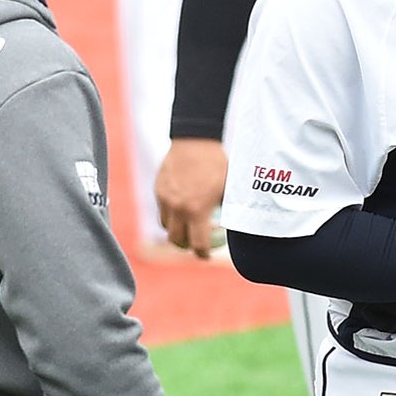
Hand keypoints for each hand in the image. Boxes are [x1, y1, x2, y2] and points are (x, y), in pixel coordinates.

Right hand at [155, 138, 227, 256]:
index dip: (203, 253)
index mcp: (196, 210)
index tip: (207, 255)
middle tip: (195, 243)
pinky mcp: (158, 190)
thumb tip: (237, 225)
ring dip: (175, 231)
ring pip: (166, 226)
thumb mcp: (229, 188)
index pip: (198, 243)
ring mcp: (165, 199)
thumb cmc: (218, 164)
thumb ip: (228, 209)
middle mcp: (177, 208)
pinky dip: (169, 215)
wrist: (195, 140)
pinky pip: (162, 210)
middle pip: (176, 240)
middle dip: (186, 245)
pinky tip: (181, 209)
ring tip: (187, 228)